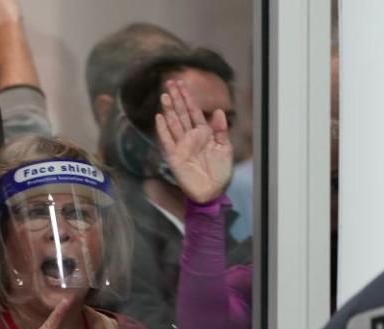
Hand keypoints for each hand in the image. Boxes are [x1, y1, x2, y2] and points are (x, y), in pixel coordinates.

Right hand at [155, 79, 232, 203]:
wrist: (213, 191)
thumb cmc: (220, 171)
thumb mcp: (225, 148)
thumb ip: (221, 130)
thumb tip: (218, 111)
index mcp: (203, 133)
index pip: (193, 111)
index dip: (187, 98)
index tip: (181, 84)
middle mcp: (190, 136)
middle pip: (181, 114)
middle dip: (176, 98)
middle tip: (169, 83)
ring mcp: (180, 145)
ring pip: (173, 124)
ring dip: (168, 110)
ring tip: (164, 96)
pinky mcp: (174, 156)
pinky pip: (167, 141)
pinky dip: (162, 130)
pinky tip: (159, 118)